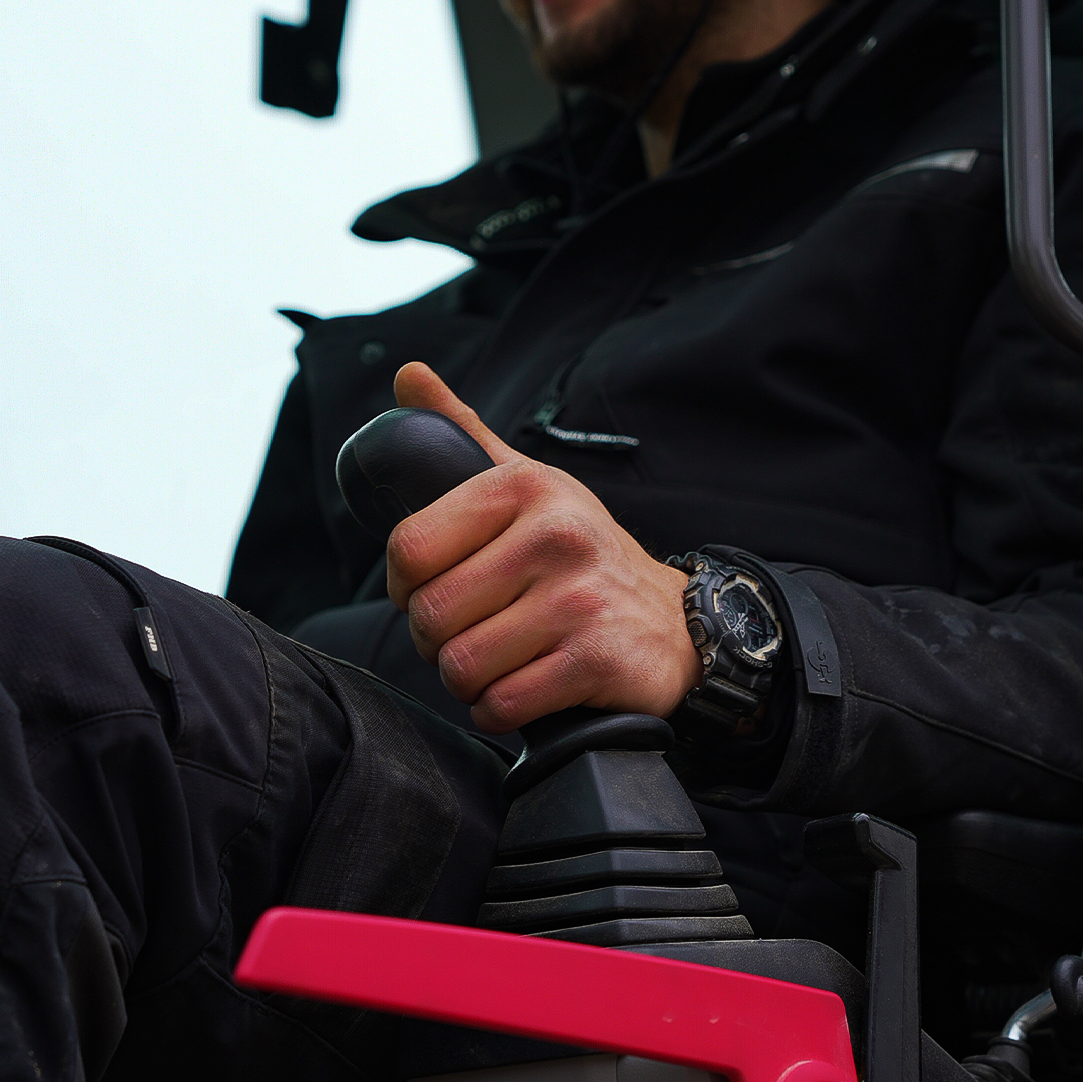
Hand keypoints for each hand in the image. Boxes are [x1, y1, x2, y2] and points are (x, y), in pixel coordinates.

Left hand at [386, 362, 698, 733]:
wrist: (676, 622)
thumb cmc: (578, 554)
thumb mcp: (527, 483)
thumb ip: (461, 431)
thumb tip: (407, 373)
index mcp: (524, 486)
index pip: (408, 548)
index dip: (407, 583)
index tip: (436, 587)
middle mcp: (555, 534)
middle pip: (430, 615)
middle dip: (438, 640)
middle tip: (477, 630)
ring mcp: (579, 598)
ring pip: (460, 667)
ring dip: (471, 679)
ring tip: (505, 656)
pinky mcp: (597, 659)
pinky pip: (502, 705)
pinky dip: (502, 710)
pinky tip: (529, 686)